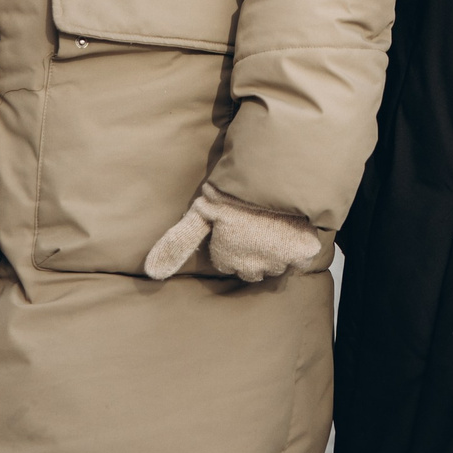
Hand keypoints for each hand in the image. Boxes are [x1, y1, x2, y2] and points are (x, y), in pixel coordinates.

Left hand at [143, 182, 321, 281]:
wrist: (272, 180)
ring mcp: (277, 261)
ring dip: (274, 248)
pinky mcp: (301, 253)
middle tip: (253, 225)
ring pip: (275, 262)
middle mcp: (251, 268)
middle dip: (251, 250)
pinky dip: (298, 246)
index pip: (227, 262)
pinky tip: (291, 229)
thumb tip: (151, 272)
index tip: (234, 225)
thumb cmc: (234, 195)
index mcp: (226, 260)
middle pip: (251, 267)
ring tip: (272, 225)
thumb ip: (178, 241)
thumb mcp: (202, 213)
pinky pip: (299, 256)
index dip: (230, 242)